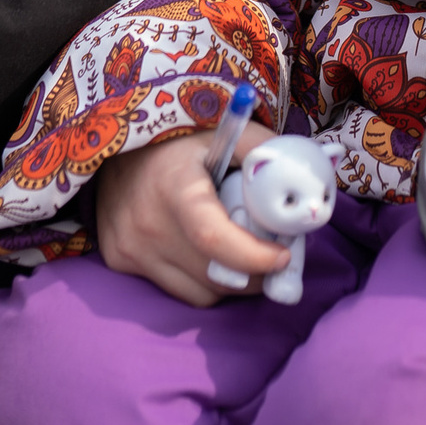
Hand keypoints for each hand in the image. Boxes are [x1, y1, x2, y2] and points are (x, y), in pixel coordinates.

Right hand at [92, 122, 291, 306]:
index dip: (254, 256)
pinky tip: (209, 255)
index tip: (284, 255)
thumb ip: (264, 150)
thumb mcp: (222, 132)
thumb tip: (308, 175)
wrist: (117, 145)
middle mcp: (146, 224)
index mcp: (173, 187)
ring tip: (244, 255)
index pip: (214, 238)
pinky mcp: (120, 261)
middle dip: (256, 274)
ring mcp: (129, 247)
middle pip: (214, 274)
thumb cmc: (178, 139)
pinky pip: (177, 289)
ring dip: (231, 281)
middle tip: (276, 256)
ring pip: (199, 292)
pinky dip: (202, 281)